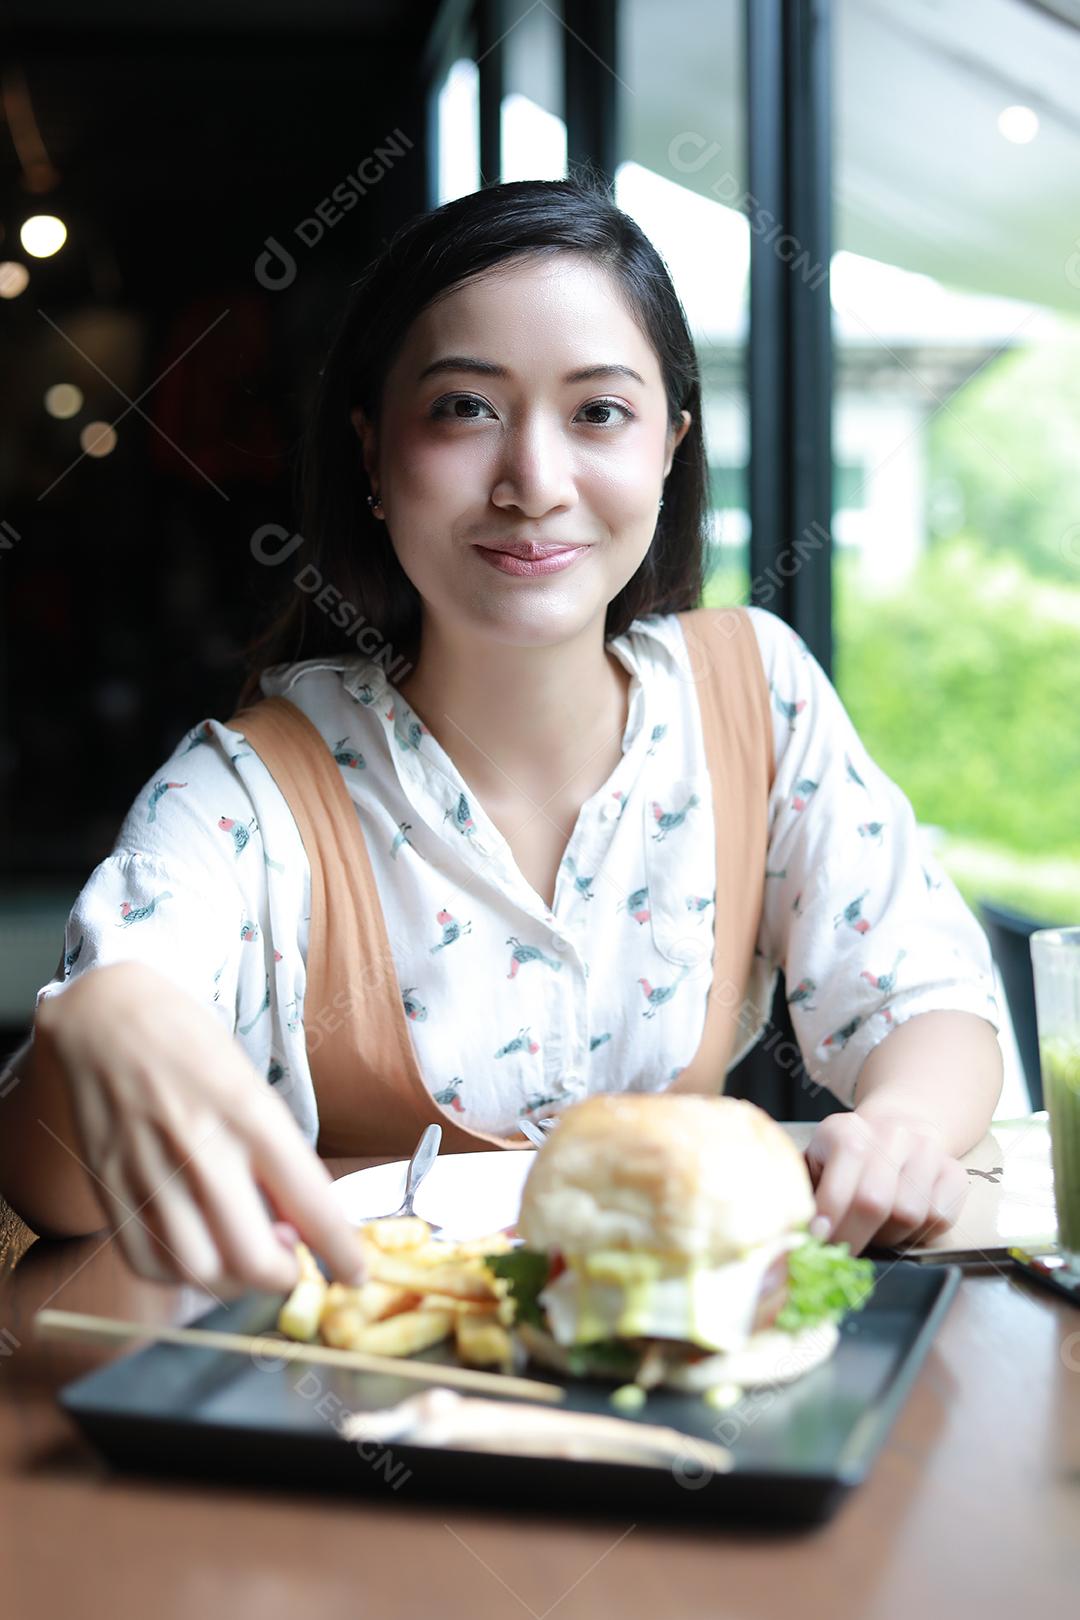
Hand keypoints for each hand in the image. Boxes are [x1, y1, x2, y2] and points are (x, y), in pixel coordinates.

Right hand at [34, 962, 367, 1294]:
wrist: (108, 1015)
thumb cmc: (191, 1046)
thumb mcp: (251, 1087)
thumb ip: (274, 1155)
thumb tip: (299, 1227)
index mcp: (250, 1112)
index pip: (310, 1201)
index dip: (340, 1251)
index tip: (355, 1272)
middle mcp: (201, 1146)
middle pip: (253, 1256)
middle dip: (283, 1276)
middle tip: (290, 1264)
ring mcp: (148, 1171)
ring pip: (200, 1270)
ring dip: (232, 1281)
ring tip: (242, 1256)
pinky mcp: (108, 1186)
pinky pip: (146, 1263)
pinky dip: (179, 1276)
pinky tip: (196, 1251)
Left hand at [804, 1109, 969, 1255]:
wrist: (898, 1127)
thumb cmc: (847, 1156)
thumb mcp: (816, 1161)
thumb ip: (802, 1192)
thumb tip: (790, 1232)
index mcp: (847, 1130)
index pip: (838, 1183)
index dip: (828, 1220)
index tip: (817, 1242)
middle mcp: (891, 1134)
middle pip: (874, 1203)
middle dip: (853, 1237)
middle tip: (841, 1252)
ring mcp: (927, 1151)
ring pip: (909, 1214)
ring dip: (887, 1236)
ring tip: (873, 1230)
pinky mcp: (955, 1171)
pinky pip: (939, 1218)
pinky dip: (919, 1231)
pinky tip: (902, 1223)